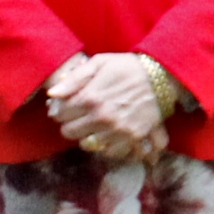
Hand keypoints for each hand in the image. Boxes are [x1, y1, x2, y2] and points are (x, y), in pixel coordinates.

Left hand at [46, 52, 167, 161]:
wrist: (161, 77)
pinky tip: (108, 133)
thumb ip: (74, 79)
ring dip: (86, 135)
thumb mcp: (99, 63)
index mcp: (90, 98)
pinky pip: (108, 151)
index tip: (67, 106)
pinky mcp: (131, 138)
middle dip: (70, 124)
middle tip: (79, 116)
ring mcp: (116, 130)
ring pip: (86, 144)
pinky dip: (105, 144)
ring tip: (94, 124)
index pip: (59, 114)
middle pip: (69, 132)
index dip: (60, 110)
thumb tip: (52, 94)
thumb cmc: (127, 67)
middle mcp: (101, 117)